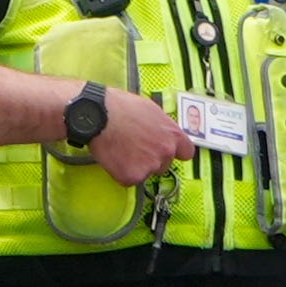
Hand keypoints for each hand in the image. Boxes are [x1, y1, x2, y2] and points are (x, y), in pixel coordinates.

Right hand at [70, 84, 221, 179]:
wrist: (98, 116)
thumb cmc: (120, 107)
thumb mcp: (150, 109)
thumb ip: (161, 126)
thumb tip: (160, 132)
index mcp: (172, 134)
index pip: (187, 152)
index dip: (176, 153)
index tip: (168, 153)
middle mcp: (165, 151)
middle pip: (164, 165)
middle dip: (151, 159)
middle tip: (134, 147)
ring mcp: (150, 165)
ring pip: (146, 172)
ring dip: (136, 165)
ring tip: (122, 148)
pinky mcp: (132, 176)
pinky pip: (129, 179)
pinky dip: (121, 172)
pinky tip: (115, 157)